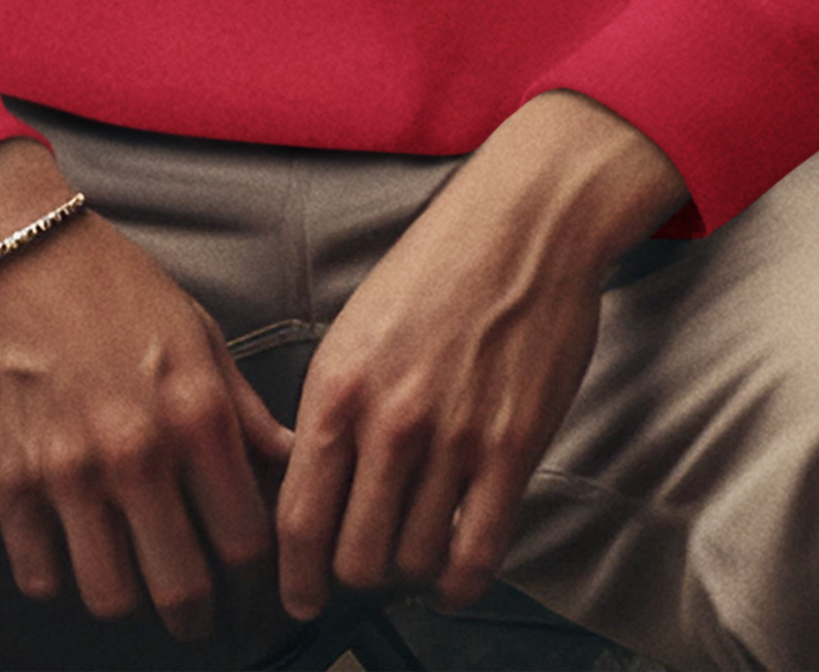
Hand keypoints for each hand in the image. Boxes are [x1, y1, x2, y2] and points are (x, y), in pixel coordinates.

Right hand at [0, 141, 292, 640]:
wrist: (4, 245)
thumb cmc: (107, 280)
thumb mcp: (196, 329)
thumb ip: (242, 407)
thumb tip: (290, 460)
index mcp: (195, 410)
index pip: (247, 537)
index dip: (258, 583)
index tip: (255, 597)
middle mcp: (137, 450)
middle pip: (184, 587)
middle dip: (199, 616)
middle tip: (198, 617)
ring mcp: (68, 471)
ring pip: (112, 597)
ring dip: (127, 598)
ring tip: (132, 579)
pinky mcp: (6, 480)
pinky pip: (40, 575)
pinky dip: (57, 576)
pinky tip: (68, 550)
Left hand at [275, 92, 683, 617]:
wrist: (523, 222)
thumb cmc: (439, 265)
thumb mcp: (356, 328)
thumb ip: (335, 410)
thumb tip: (316, 489)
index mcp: (338, 386)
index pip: (298, 520)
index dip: (295, 577)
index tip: (300, 596)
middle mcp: (390, 419)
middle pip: (354, 558)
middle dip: (354, 576)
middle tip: (366, 564)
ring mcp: (454, 438)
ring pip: (415, 562)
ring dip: (411, 570)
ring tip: (415, 549)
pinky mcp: (513, 447)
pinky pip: (478, 553)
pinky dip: (461, 581)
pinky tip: (455, 572)